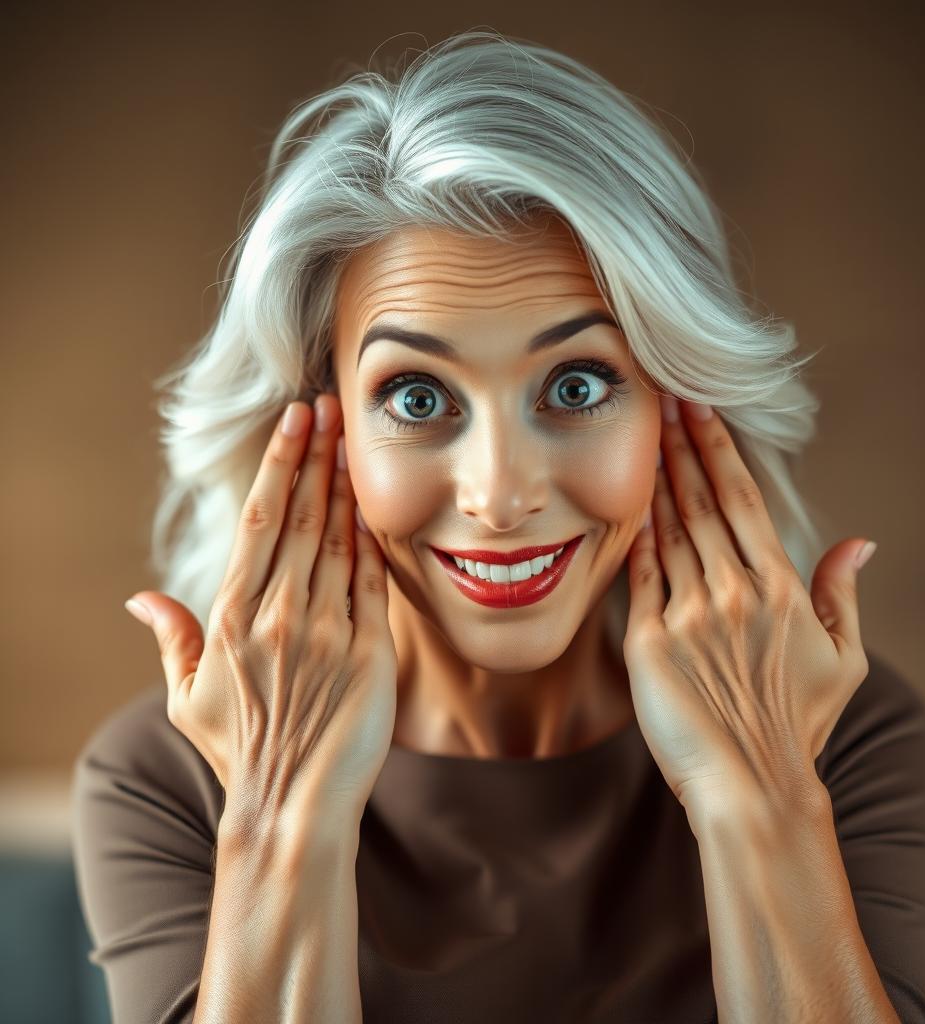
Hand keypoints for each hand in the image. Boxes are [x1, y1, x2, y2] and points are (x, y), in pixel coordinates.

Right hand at [123, 394, 397, 850]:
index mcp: (231, 617)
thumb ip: (172, 639)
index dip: (278, 465)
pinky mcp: (369, 654)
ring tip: (352, 441)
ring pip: (336, 540)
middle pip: (299, 516)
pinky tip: (376, 506)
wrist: (293, 808)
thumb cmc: (239, 752)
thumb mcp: (188, 698)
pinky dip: (373, 541)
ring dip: (345, 487)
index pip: (256, 521)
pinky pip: (371, 583)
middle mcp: (277, 615)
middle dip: (315, 455)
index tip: (293, 421)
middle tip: (328, 407)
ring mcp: (325, 633)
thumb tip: (140, 596)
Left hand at [622, 395, 875, 819]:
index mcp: (782, 588)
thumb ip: (845, 594)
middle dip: (680, 446)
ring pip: (668, 531)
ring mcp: (688, 615)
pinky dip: (633, 537)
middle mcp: (733, 591)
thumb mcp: (844, 661)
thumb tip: (860, 541)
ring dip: (655, 480)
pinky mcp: (649, 642)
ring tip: (642, 437)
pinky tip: (625, 506)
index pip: (744, 500)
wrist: (751, 789)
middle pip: (700, 502)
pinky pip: (639, 576)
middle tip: (662, 400)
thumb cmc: (798, 727)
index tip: (700, 409)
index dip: (718, 449)